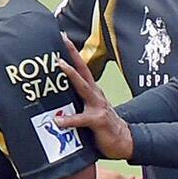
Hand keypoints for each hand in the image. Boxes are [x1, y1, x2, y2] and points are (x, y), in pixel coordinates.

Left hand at [55, 34, 134, 159]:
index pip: (81, 68)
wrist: (124, 141)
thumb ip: (75, 104)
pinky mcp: (98, 120)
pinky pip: (81, 119)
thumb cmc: (102, 126)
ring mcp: (98, 106)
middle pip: (83, 70)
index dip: (72, 53)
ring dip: (71, 75)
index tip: (63, 37)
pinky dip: (69, 119)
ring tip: (59, 65)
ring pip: (83, 87)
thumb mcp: (88, 111)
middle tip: (63, 39)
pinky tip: (57, 121)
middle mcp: (95, 94)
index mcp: (92, 91)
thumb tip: (53, 100)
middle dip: (73, 54)